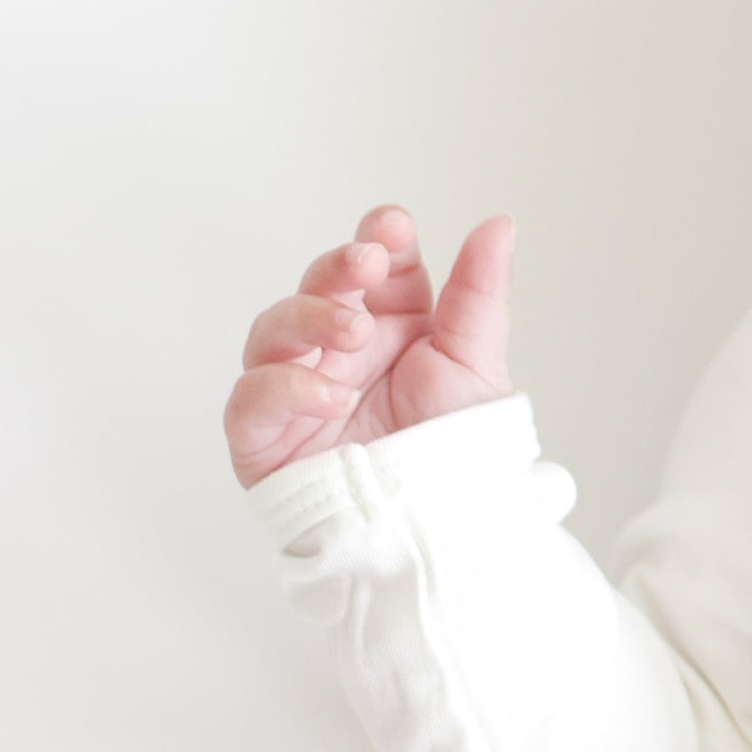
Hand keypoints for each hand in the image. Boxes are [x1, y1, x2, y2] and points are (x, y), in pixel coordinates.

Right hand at [224, 205, 515, 487]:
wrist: (442, 528)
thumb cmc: (454, 450)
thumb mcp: (476, 363)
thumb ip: (479, 293)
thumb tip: (499, 223)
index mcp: (392, 327)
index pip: (375, 268)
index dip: (379, 241)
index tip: (393, 227)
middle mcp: (339, 352)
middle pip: (318, 289)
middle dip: (337, 269)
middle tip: (367, 266)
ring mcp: (298, 390)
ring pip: (273, 333)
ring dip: (309, 319)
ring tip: (354, 331)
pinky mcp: (266, 437)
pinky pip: (252, 399)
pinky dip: (286, 388)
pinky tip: (331, 394)